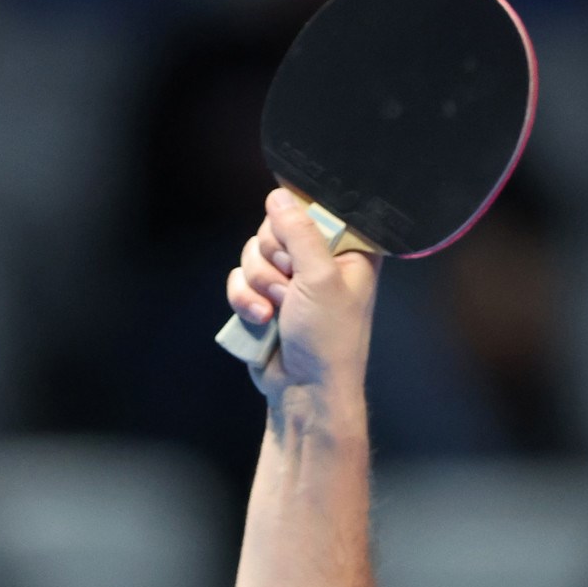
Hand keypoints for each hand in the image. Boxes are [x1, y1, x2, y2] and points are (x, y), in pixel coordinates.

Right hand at [224, 187, 381, 398]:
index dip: (297, 225)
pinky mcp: (265, 298)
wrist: (306, 391)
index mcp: (348, 251)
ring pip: (253, 254)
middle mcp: (320, 260)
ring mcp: (291, 280)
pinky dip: (243, 299)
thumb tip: (278, 195)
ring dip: (258, 283)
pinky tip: (260, 319)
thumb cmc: (329, 339)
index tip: (299, 249)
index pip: (314, 209)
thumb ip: (300, 233)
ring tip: (277, 310)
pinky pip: (240, 278)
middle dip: (273, 260)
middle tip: (290, 286)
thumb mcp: (321, 279)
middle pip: (276, 228)